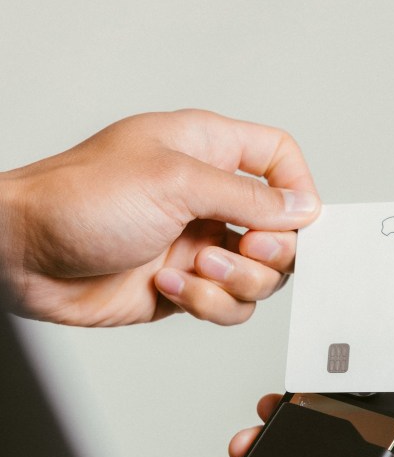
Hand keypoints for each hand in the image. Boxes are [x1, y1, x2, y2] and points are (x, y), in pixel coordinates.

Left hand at [0, 109, 318, 325]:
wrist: (26, 256)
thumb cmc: (78, 201)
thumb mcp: (174, 182)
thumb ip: (248, 197)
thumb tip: (302, 208)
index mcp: (207, 151)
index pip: (279, 159)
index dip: (298, 189)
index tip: (298, 219)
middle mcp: (207, 198)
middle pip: (280, 230)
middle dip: (269, 250)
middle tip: (243, 249)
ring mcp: (197, 245)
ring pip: (259, 275)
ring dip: (234, 281)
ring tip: (193, 269)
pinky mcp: (184, 288)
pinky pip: (228, 305)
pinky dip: (207, 303)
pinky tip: (167, 286)